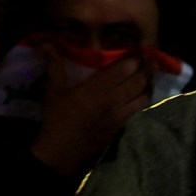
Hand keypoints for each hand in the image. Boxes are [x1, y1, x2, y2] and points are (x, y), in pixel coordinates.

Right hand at [31, 50, 149, 174]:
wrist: (62, 151)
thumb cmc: (56, 119)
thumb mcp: (53, 91)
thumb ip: (54, 65)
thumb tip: (47, 44)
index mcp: (97, 87)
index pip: (124, 68)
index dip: (134, 57)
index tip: (137, 49)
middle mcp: (113, 99)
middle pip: (138, 80)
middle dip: (146, 68)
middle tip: (148, 60)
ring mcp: (120, 114)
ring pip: (144, 95)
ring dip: (148, 84)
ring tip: (148, 76)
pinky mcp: (122, 126)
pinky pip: (140, 109)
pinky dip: (144, 99)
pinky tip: (142, 95)